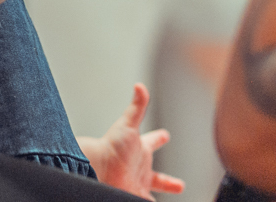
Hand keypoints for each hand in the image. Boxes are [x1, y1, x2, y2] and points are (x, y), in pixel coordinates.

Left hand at [78, 84, 184, 199]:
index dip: (159, 138)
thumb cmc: (110, 145)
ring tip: (166, 200)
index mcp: (140, 149)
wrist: (97, 168)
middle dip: (168, 181)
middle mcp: (139, 168)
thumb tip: (139, 86)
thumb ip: (136, 106)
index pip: (153, 141)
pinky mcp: (133, 195)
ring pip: (152, 192)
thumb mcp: (127, 125)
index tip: (165, 134)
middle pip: (158, 177)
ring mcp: (137, 183)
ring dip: (160, 196)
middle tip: (178, 184)